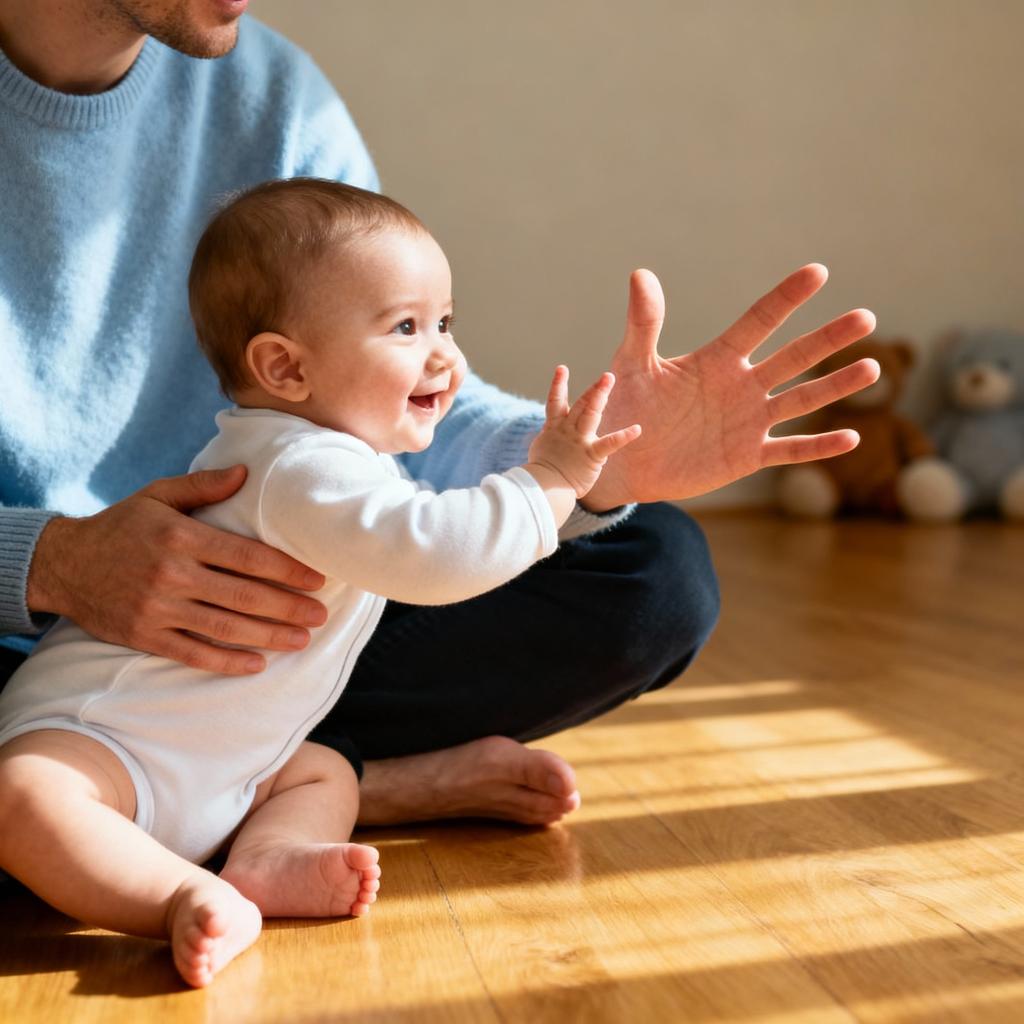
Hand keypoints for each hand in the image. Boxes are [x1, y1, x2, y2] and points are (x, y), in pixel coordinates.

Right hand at [26, 466, 327, 674]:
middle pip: (243, 596)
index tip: (317, 578)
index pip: (247, 557)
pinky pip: (192, 653)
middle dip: (288, 607)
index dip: (287, 570)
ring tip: (302, 640)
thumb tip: (246, 473)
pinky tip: (257, 664)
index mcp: (181, 537)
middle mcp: (172, 575)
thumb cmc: (120, 525)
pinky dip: (226, 661)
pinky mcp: (145, 636)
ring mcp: (158, 609)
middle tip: (320, 615)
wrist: (62, 563)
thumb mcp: (157, 495)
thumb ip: (203, 486)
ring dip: (268, 636)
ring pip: (224, 627)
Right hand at [527, 366, 640, 497]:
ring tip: (610, 380)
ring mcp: (579, 441)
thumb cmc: (539, 474)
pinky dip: (623, 436)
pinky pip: (609, 444)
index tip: (562, 369)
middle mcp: (567, 430)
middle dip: (594, 389)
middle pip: (581, 404)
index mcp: (554, 428)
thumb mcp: (541, 452)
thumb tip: (549, 442)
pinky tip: (636, 429)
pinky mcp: (591, 455)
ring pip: (590, 413)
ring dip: (600, 395)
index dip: (558, 384)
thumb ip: (549, 442)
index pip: (555, 402)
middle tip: (607, 376)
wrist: (541, 486)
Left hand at [581, 264, 879, 510]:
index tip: (818, 272)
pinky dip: (818, 447)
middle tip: (866, 317)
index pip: (758, 322)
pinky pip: (789, 450)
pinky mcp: (746, 457)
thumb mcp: (633, 364)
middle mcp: (741, 386)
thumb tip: (641, 274)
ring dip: (835, 386)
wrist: (620, 460)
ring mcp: (748, 422)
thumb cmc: (624, 407)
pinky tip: (851, 437)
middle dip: (828, 338)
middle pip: (793, 358)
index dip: (785, 298)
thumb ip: (643, 323)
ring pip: (800, 400)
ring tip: (872, 368)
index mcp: (717, 359)